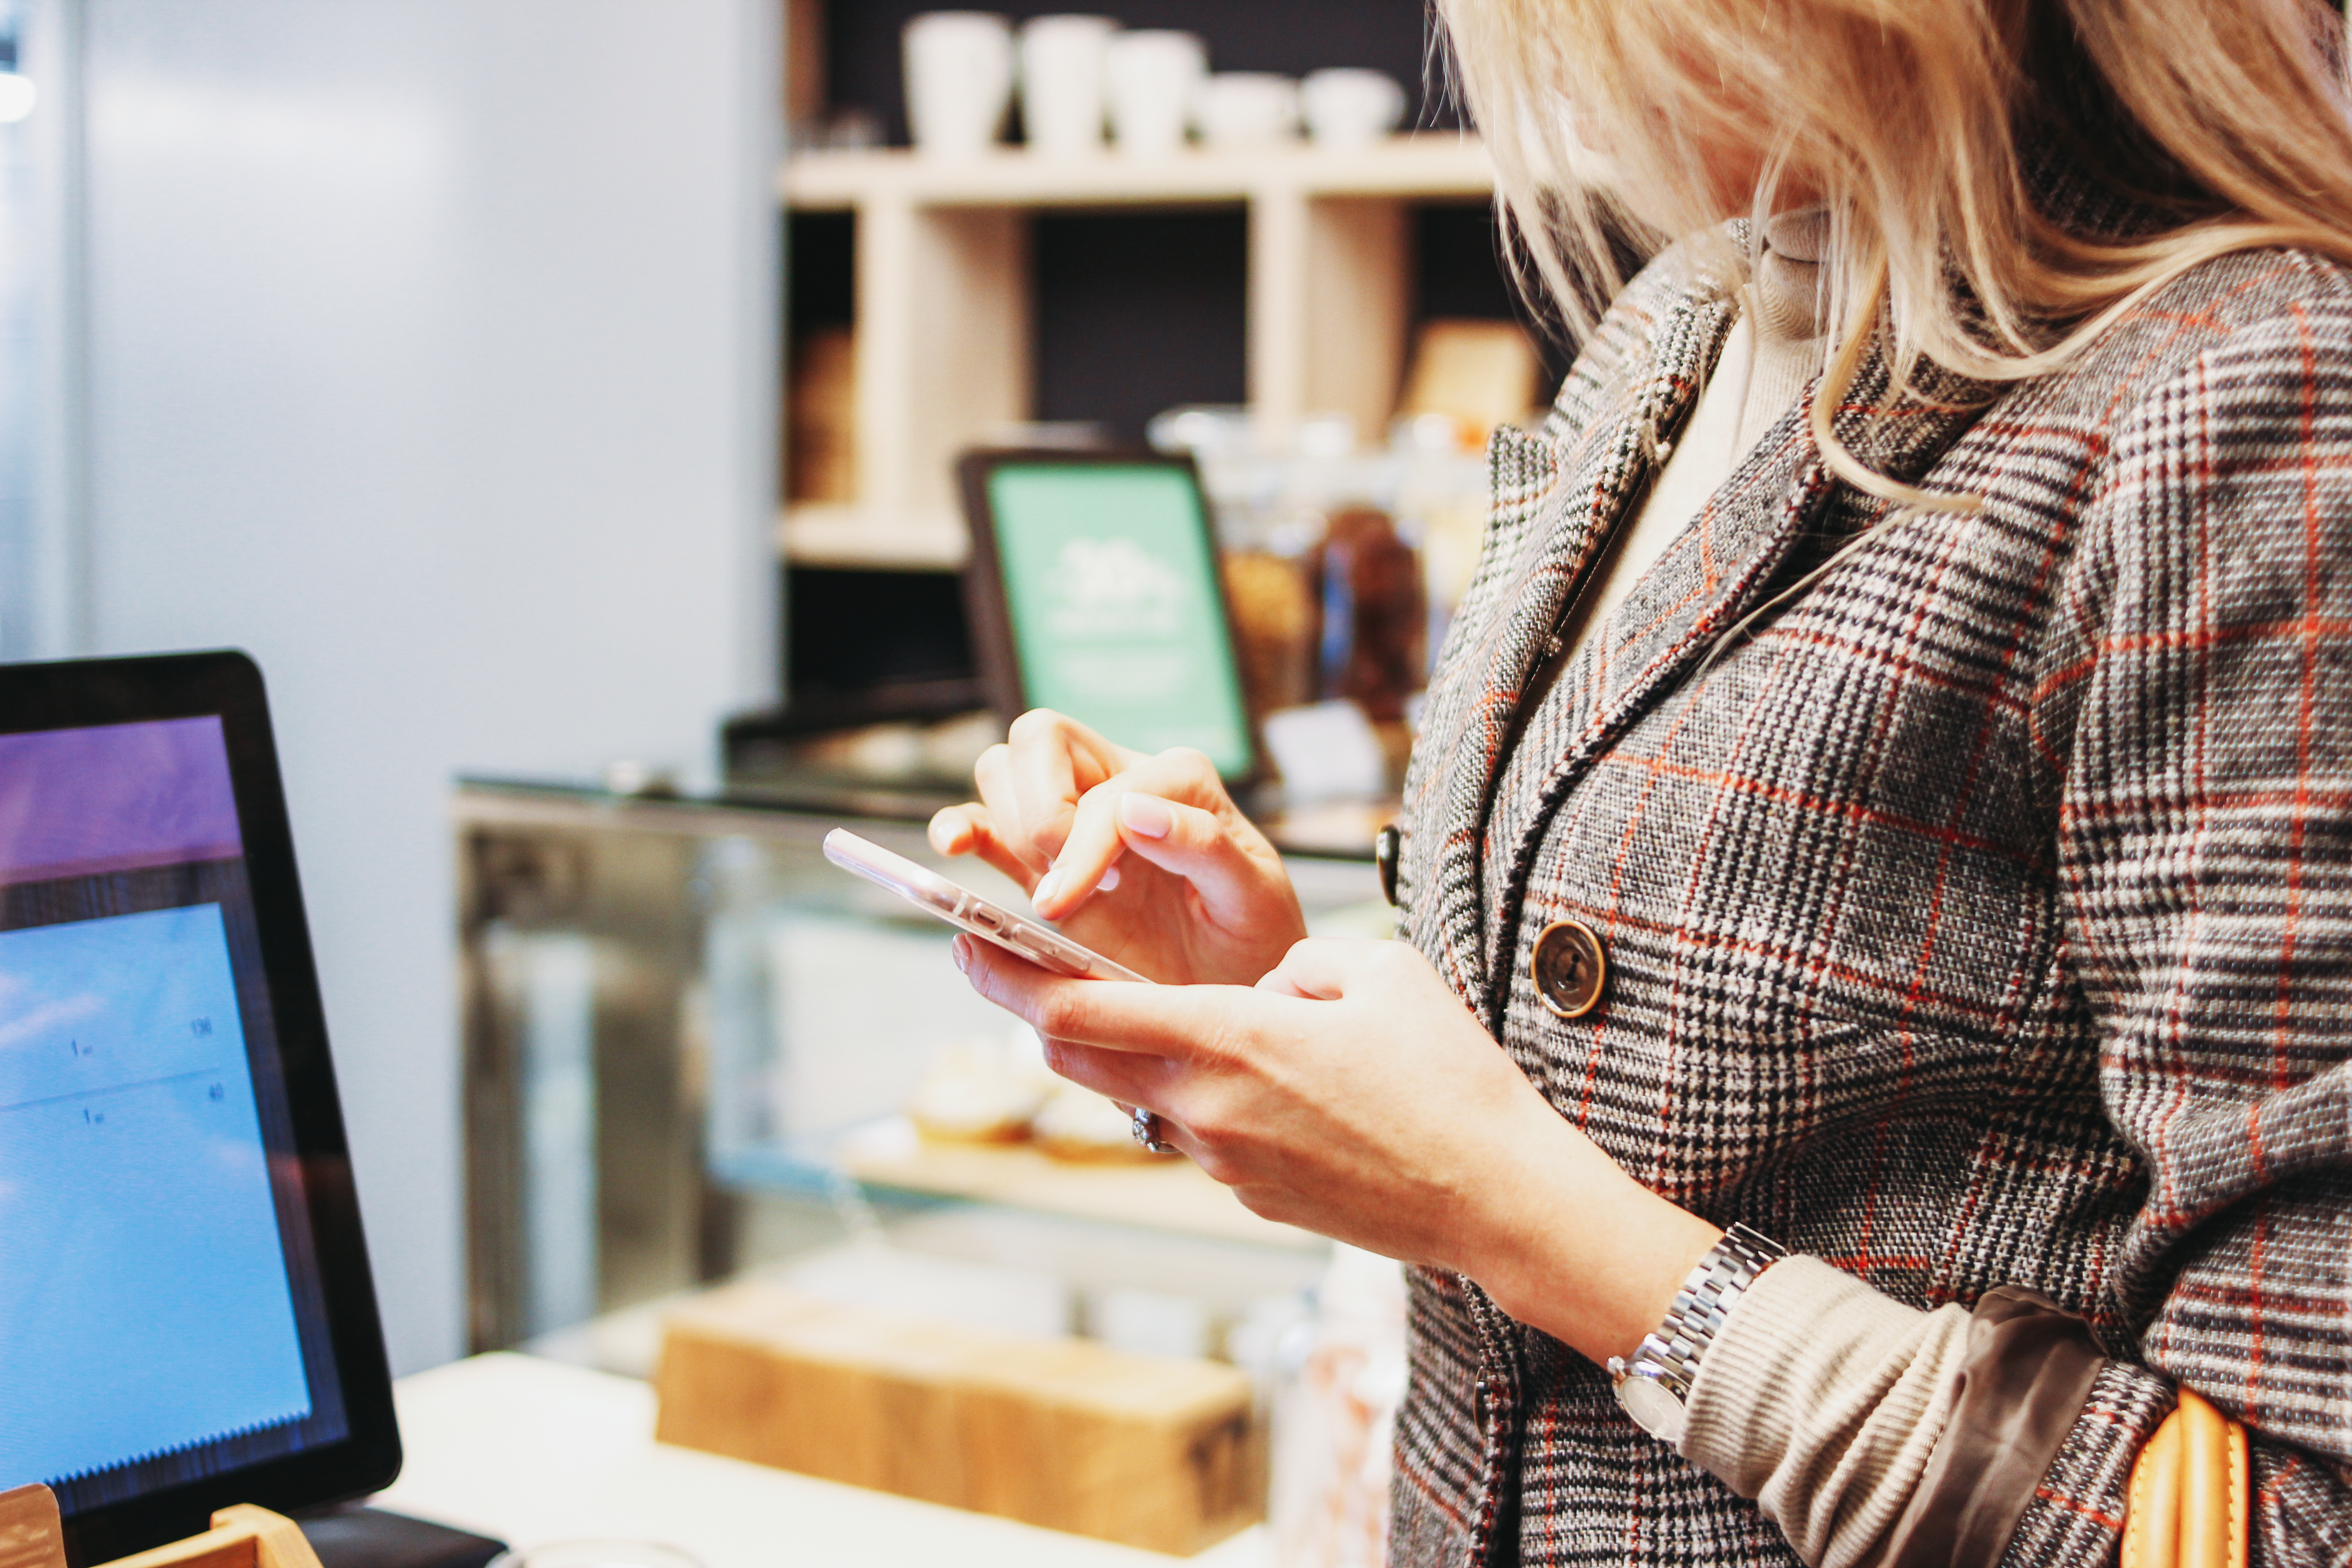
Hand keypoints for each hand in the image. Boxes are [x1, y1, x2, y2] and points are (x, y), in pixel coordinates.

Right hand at [928, 709, 1305, 985]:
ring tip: (1044, 888)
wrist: (1239, 986)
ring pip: (1006, 769)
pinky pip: (982, 825)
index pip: (1108, 789)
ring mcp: (1074, 819)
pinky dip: (959, 826)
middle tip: (1064, 884)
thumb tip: (1136, 809)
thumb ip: (1204, 847)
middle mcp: (1120, 782)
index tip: (1083, 901)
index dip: (1085, 843)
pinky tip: (951, 846)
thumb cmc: (1254, 938)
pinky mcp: (1041, 862)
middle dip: (1040, 808)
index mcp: (1178, 781)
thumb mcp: (1254, 895)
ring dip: (1006, 820)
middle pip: (1042, 738)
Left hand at [954, 932, 1721, 1365]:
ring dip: (1125, 1053)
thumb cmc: (1449, 1078)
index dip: (1005, 973)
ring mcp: (1223, 1161)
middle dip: (1032, 1008)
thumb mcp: (1375, 972)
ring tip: (1145, 1009)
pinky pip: (1196, 1131)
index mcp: (1228, 1037)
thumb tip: (1263, 980)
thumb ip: (1296, 961)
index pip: (1076, 1009)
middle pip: (1077, 1059)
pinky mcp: (1251, 1195)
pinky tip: (1257, 1079)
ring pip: (1137, 1096)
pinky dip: (1195, 1096)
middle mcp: (1206, 1107)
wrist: (1497, 1199)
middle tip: (1005, 960)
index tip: (961, 938)